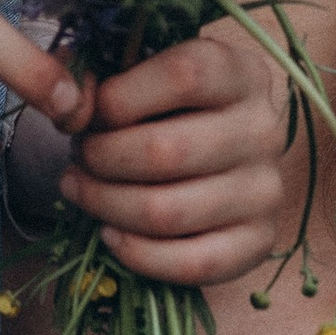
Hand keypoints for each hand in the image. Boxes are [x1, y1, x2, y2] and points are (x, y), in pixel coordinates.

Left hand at [61, 16, 289, 287]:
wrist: (224, 157)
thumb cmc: (171, 108)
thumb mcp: (147, 73)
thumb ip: (103, 71)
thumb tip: (69, 101)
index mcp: (242, 74)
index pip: (182, 76)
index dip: (119, 98)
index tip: (89, 113)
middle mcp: (263, 130)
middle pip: (165, 151)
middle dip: (101, 158)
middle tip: (78, 157)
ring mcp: (266, 191)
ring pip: (166, 211)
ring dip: (105, 205)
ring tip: (81, 190)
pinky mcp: (258, 242)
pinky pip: (191, 263)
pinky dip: (137, 254)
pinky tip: (110, 233)